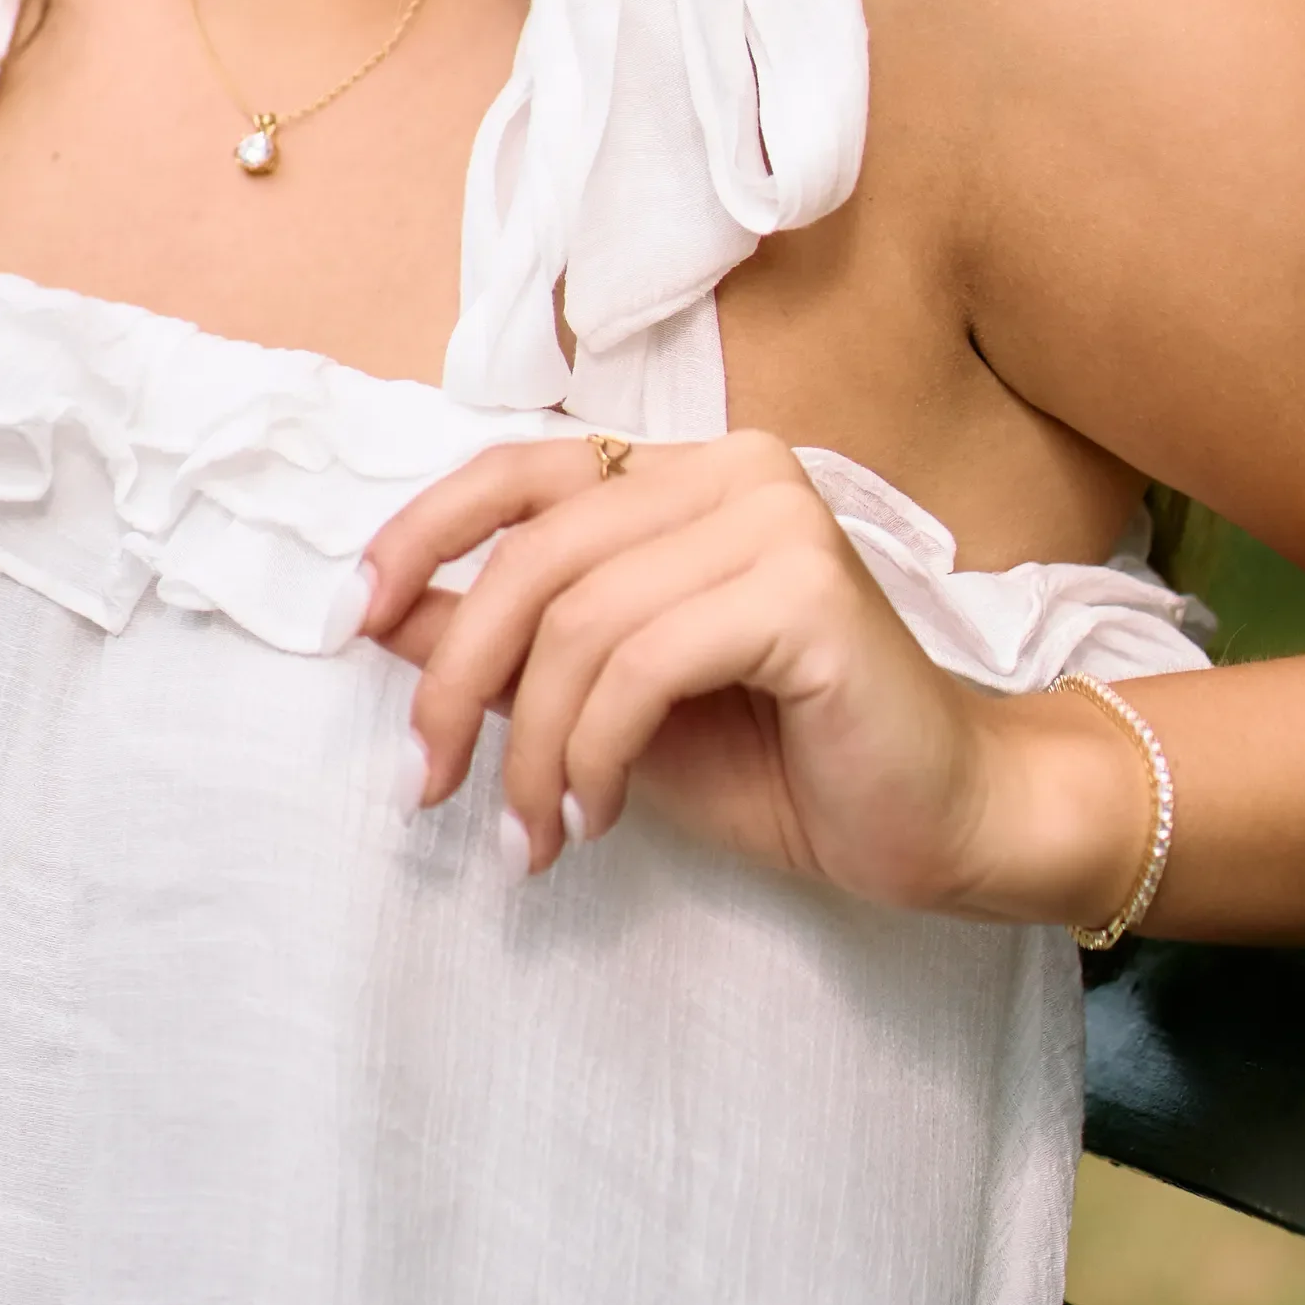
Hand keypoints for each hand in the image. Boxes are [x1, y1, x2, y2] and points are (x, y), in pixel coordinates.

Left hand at [360, 431, 1151, 918]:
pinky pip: (642, 666)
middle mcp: (732, 469)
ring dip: (529, 749)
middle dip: (457, 679)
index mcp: (686, 472)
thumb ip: (513, 643)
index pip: (520, 470)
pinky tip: (596, 818)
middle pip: (532, 556)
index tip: (354, 618)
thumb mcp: (611, 701)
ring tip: (532, 835)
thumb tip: (384, 614)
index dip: (423, 533)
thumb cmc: (788, 761)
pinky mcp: (806, 591)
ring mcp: (775, 519)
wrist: (950, 823)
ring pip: (579, 622)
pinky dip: (593, 753)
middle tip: (429, 786)